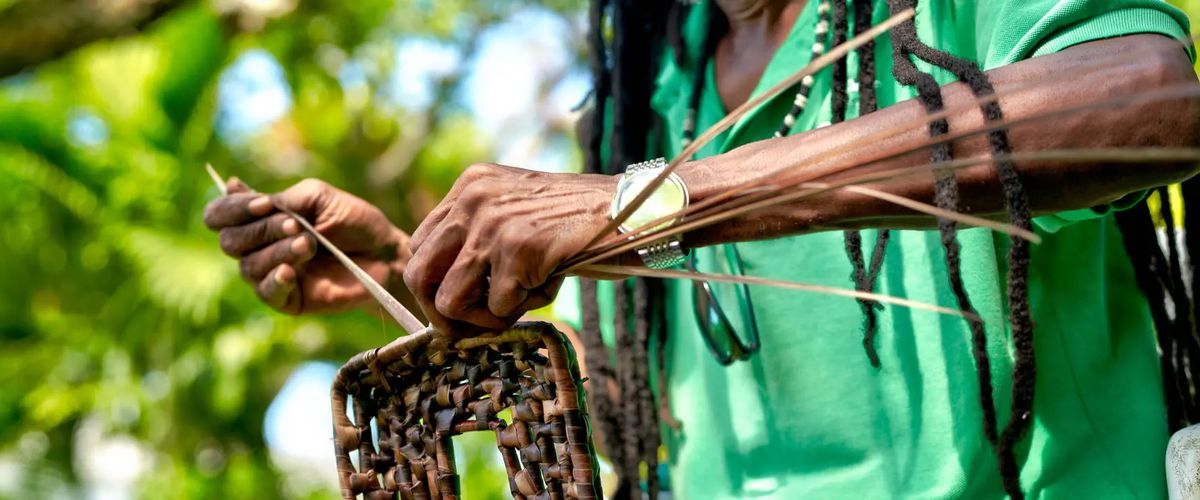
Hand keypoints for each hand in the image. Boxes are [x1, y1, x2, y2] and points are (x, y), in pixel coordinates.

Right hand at [204, 178, 411, 314]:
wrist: (384, 252)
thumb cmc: (352, 221)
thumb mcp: (317, 197)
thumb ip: (279, 198)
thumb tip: (231, 186)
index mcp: (260, 218)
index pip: (220, 214)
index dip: (232, 209)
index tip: (265, 204)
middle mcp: (258, 247)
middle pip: (229, 241)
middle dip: (261, 230)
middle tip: (297, 226)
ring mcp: (270, 274)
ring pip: (248, 266)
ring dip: (277, 251)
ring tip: (309, 245)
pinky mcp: (286, 299)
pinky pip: (265, 292)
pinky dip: (274, 279)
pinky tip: (289, 272)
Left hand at [405, 163, 618, 336]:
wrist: (632, 208)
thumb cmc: (577, 221)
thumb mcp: (517, 212)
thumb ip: (479, 237)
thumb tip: (443, 298)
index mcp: (469, 185)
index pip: (419, 247)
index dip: (434, 284)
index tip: (457, 305)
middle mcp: (472, 199)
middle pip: (418, 276)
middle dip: (442, 314)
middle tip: (470, 329)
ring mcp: (492, 224)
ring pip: (450, 302)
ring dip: (486, 317)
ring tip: (521, 301)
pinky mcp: (517, 250)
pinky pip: (499, 309)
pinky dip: (526, 308)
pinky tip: (552, 282)